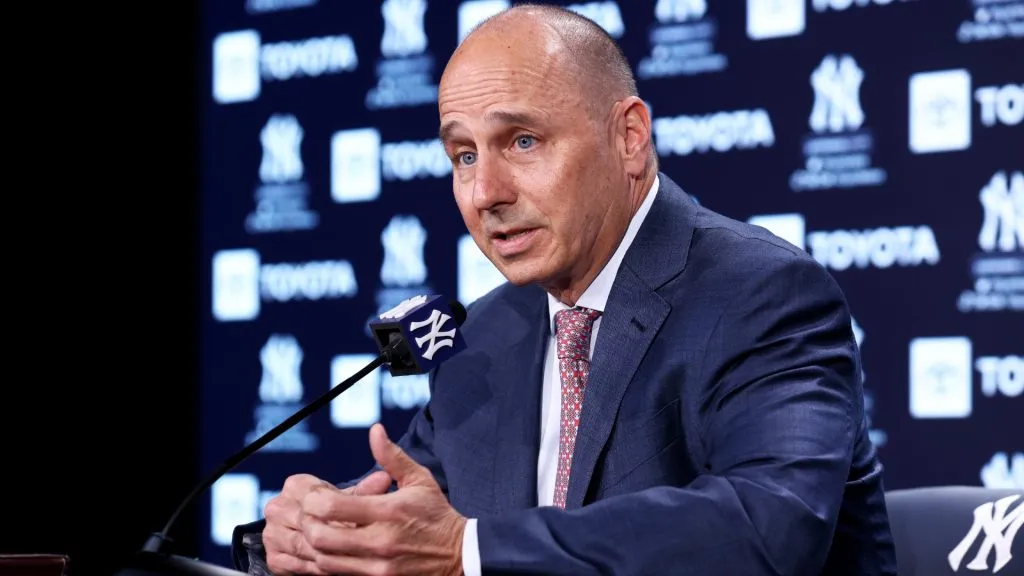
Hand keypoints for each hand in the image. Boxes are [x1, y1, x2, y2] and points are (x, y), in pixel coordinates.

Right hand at [264, 470, 393, 574]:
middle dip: (335, 534)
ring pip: (303, 546)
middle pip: (307, 523)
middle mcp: (277, 508)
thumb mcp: (352, 497)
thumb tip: (383, 479)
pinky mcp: (274, 558)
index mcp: (294, 486)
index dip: (338, 511)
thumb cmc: (337, 510)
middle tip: (362, 542)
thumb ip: (365, 490)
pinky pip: (297, 565)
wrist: (319, 530)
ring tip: (353, 556)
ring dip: (329, 553)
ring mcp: (272, 534)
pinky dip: (318, 568)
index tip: (360, 520)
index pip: (314, 497)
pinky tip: (337, 566)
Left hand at [300, 423, 466, 575]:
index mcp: (388, 510)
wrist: (460, 553)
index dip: (313, 500)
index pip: (333, 507)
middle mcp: (380, 540)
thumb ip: (391, 456)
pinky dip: (328, 562)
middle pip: (321, 537)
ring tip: (317, 531)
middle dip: (307, 523)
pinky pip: (339, 574)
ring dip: (313, 545)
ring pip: (325, 560)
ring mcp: (378, 565)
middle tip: (308, 514)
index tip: (314, 494)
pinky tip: (330, 550)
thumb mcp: (418, 479)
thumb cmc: (436, 513)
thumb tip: (375, 431)